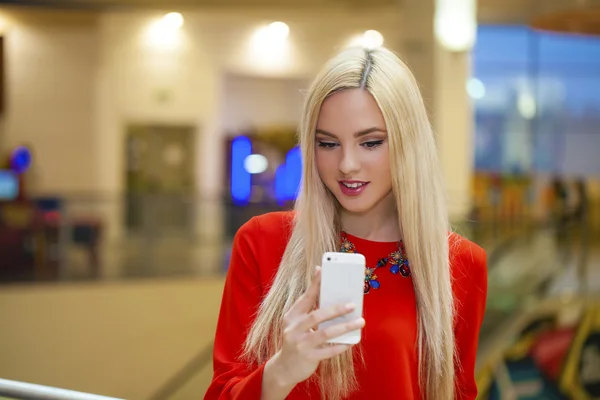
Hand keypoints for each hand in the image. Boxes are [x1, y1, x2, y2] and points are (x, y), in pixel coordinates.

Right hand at [270, 266, 364, 386]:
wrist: (285, 367)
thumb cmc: (297, 339)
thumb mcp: (297, 323)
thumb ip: (309, 308)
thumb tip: (322, 287)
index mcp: (291, 316)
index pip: (305, 298)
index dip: (314, 284)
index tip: (323, 271)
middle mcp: (293, 329)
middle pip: (317, 316)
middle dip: (336, 309)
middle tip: (352, 304)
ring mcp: (300, 344)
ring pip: (325, 333)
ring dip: (345, 327)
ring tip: (359, 322)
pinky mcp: (308, 358)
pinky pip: (329, 350)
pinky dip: (341, 344)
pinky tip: (352, 340)